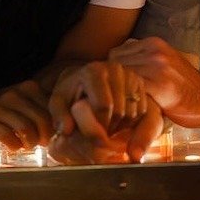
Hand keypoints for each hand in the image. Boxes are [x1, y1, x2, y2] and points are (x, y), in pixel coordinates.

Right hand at [0, 79, 52, 150]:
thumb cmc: (4, 111)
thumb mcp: (25, 103)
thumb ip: (44, 110)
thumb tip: (65, 127)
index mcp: (29, 88)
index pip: (53, 108)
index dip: (56, 125)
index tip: (54, 134)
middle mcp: (16, 94)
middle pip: (42, 119)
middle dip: (45, 136)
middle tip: (41, 143)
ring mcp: (0, 106)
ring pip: (26, 129)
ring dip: (30, 142)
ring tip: (28, 145)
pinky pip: (8, 136)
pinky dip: (14, 145)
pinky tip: (14, 146)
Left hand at [48, 61, 163, 162]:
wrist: (84, 80)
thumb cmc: (71, 94)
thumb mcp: (58, 103)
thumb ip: (59, 117)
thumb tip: (66, 130)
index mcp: (93, 71)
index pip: (103, 106)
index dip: (98, 125)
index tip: (90, 131)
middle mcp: (115, 69)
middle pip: (120, 111)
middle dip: (109, 127)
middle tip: (98, 130)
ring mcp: (129, 74)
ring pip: (132, 113)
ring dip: (120, 126)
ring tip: (106, 123)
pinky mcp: (139, 82)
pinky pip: (140, 112)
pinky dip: (129, 121)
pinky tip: (116, 119)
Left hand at [107, 37, 199, 124]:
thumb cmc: (184, 88)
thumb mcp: (164, 64)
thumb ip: (142, 60)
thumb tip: (114, 65)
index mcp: (153, 43)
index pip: (116, 54)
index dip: (111, 73)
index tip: (114, 89)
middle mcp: (153, 49)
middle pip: (114, 64)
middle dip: (112, 82)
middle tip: (115, 100)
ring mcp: (156, 64)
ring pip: (119, 76)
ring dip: (118, 92)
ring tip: (123, 107)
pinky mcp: (158, 82)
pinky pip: (130, 89)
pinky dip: (127, 101)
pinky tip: (132, 111)